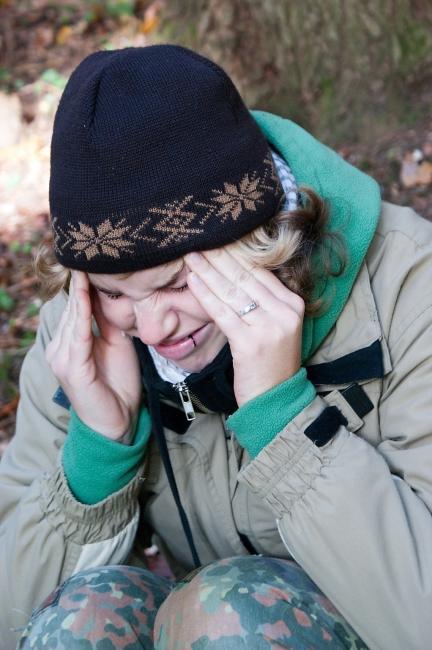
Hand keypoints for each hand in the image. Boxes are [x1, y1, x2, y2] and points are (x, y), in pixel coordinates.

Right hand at [46, 271, 141, 440]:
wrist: (118, 422)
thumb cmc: (118, 384)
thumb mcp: (116, 344)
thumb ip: (109, 321)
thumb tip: (110, 293)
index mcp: (70, 342)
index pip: (76, 306)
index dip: (83, 282)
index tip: (92, 257)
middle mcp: (60, 347)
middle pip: (72, 307)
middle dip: (81, 281)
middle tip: (88, 251)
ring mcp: (62, 358)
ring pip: (73, 317)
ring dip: (80, 291)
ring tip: (85, 265)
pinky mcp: (72, 368)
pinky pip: (78, 335)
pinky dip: (82, 314)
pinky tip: (85, 295)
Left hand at [185, 248, 303, 406]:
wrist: (275, 399)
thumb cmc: (270, 362)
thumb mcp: (276, 326)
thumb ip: (263, 301)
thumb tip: (232, 274)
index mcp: (293, 303)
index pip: (261, 272)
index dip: (236, 254)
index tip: (216, 240)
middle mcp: (285, 311)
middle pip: (246, 277)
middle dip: (219, 257)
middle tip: (198, 241)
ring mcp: (269, 326)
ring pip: (232, 291)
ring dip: (208, 271)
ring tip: (191, 256)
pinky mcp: (250, 342)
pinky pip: (223, 312)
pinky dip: (205, 295)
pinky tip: (192, 281)